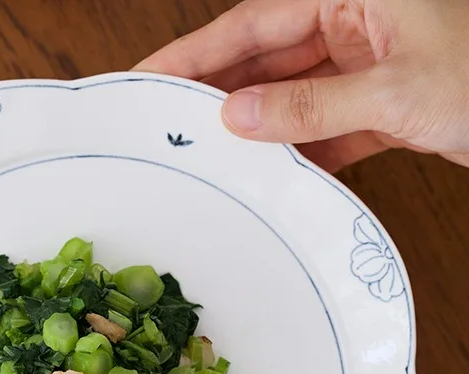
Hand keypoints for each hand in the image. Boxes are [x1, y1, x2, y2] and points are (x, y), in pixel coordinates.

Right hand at [135, 0, 468, 171]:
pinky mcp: (378, 106)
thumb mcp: (395, 88)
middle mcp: (351, 23)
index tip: (150, 76)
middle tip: (170, 129)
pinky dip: (300, 154)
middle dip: (218, 96)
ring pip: (289, 98)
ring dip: (256, 132)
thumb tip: (238, 117)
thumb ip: (311, 104)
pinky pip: (322, 129)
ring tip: (212, 161)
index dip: (195, 52)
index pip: (251, 23)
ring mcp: (363, 66)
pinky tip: (274, 177)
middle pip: (263, 60)